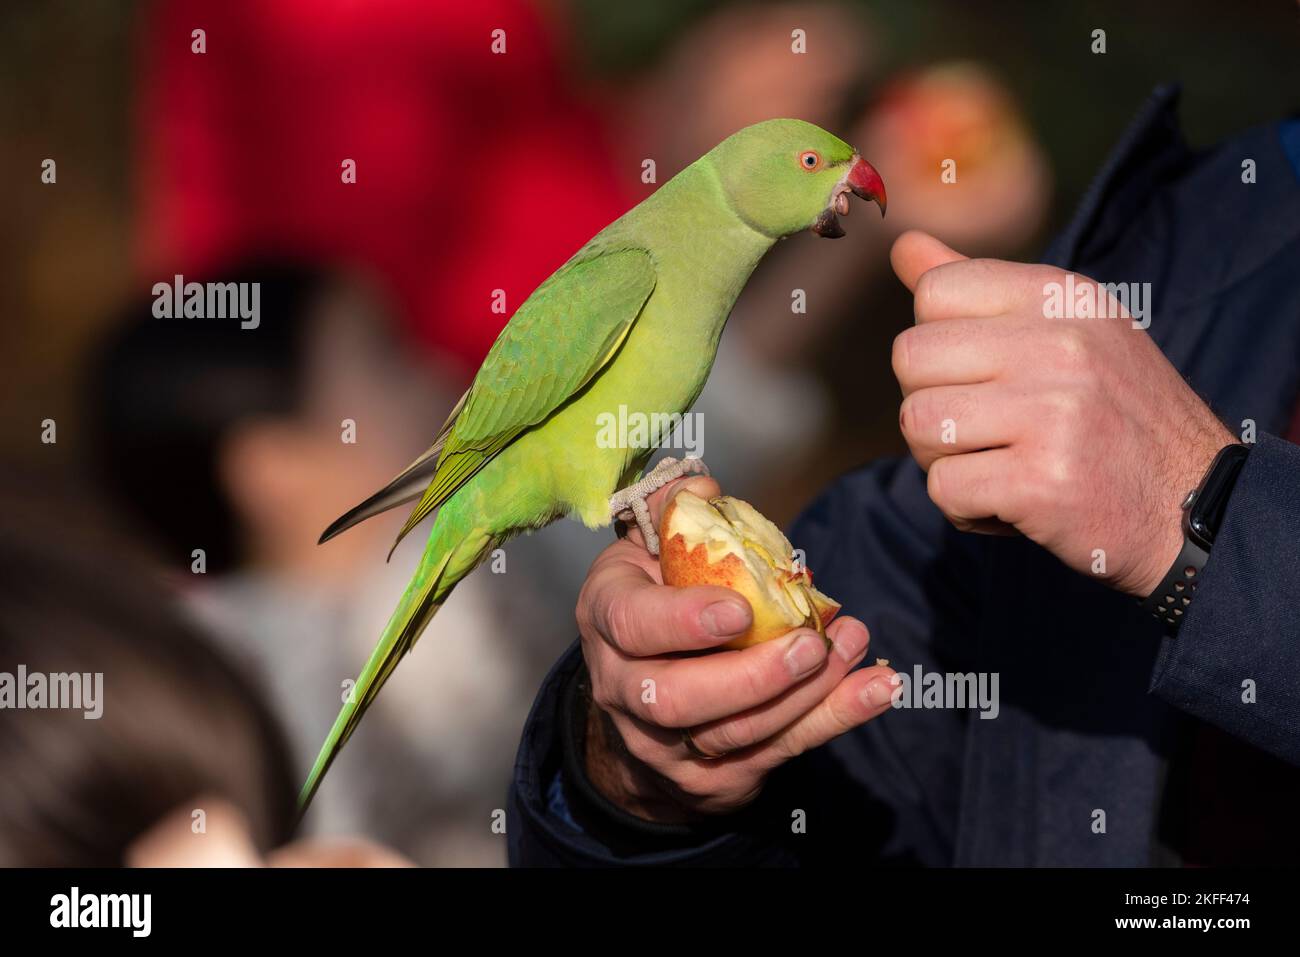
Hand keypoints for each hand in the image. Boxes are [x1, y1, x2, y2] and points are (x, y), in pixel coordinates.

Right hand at [577, 476, 895, 820]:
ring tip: (851, 650)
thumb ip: (673, 512)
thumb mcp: (647, 548)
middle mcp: (624, 689)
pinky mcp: (711, 775)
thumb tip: (706, 489)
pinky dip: (831, 721)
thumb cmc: (652, 599)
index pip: (631, 626)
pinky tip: (876, 690)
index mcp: (606, 619)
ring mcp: (664, 742)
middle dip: (752, 676)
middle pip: (677, 700)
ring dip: (803, 696)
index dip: (683, 621)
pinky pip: (775, 752)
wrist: (637, 688)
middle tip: (810, 644)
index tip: (740, 610)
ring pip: (733, 734)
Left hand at [890, 230, 1236, 597]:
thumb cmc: (1115, 417)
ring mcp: (1054, 411)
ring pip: (919, 424)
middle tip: (985, 432)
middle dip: (931, 404)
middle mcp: (1060, 343)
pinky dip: (965, 509)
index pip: (934, 292)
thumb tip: (903, 247)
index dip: (938, 346)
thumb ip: (979, 288)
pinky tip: (1012, 506)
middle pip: (910, 358)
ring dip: (944, 460)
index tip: (985, 377)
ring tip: (1001, 466)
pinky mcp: (1044, 480)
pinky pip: (944, 488)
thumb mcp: (1067, 330)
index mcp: (1061, 295)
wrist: (1198, 507)